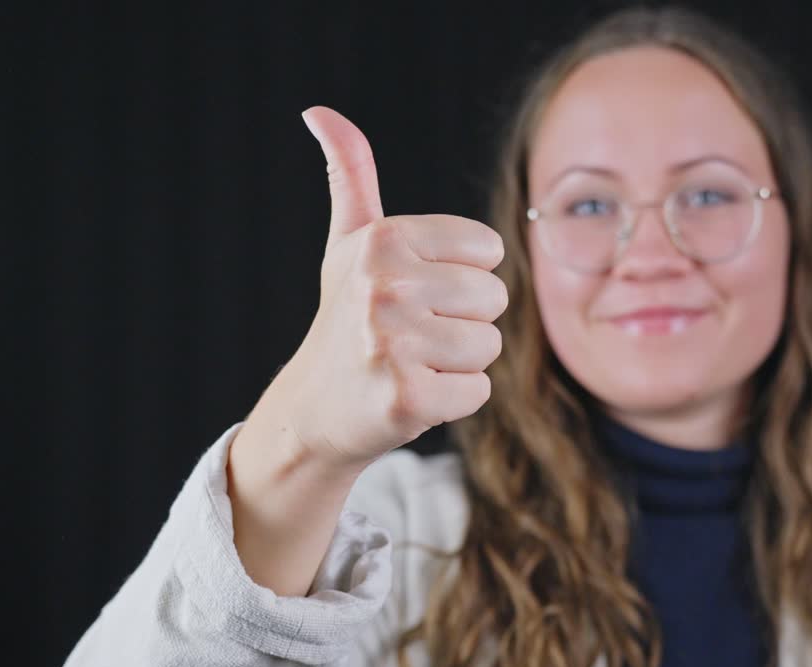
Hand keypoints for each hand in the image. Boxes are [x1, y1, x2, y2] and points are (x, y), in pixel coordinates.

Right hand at [271, 106, 506, 468]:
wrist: (315, 408)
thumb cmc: (346, 318)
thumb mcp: (349, 243)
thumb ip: (351, 175)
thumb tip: (321, 112)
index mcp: (382, 240)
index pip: (490, 251)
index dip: (463, 277)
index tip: (417, 293)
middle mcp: (383, 286)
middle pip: (495, 299)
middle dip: (464, 321)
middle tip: (413, 335)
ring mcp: (393, 344)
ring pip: (489, 347)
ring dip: (459, 363)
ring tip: (413, 363)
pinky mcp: (407, 398)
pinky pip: (477, 391)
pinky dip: (453, 400)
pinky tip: (413, 395)